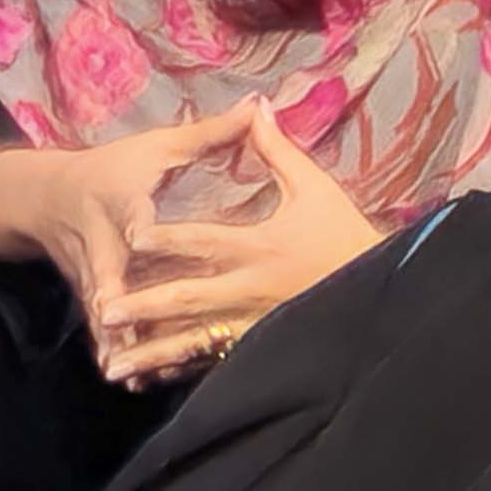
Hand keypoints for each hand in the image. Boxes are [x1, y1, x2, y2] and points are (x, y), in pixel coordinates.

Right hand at [0, 96, 262, 368]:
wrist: (49, 197)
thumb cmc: (117, 167)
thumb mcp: (159, 145)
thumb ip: (213, 133)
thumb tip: (259, 106)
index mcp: (122, 199)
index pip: (129, 211)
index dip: (135, 224)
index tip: (139, 238)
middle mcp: (103, 240)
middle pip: (107, 270)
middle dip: (114, 296)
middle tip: (121, 321)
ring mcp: (94, 274)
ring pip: (105, 308)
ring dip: (117, 338)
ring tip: (133, 370)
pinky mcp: (93, 296)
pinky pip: (106, 329)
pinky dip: (119, 352)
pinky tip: (136, 382)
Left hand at [98, 96, 385, 388]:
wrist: (384, 296)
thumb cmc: (345, 237)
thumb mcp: (315, 188)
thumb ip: (278, 152)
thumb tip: (257, 107)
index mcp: (260, 247)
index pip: (205, 241)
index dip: (168, 238)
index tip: (131, 237)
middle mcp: (252, 290)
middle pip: (189, 298)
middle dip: (146, 306)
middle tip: (106, 310)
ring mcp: (254, 326)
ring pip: (194, 342)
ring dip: (153, 354)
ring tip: (113, 366)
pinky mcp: (259, 350)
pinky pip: (212, 364)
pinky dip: (179, 373)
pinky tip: (150, 383)